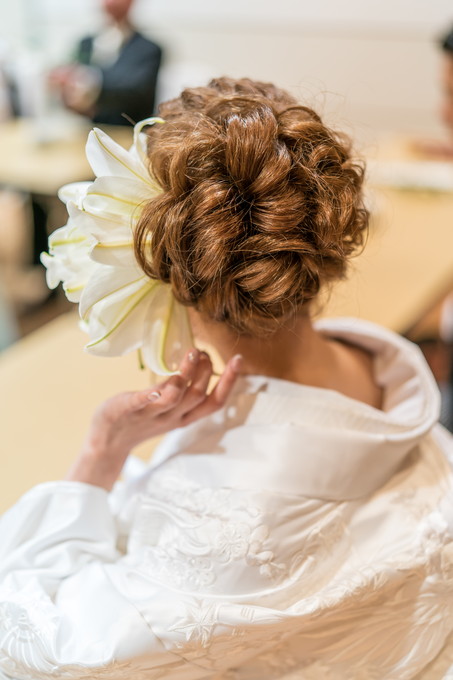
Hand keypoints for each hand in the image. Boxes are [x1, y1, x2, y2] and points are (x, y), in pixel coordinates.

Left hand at [65, 349, 241, 489]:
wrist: (107, 443)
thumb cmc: (139, 417)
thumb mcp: (168, 407)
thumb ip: (182, 389)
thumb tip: (200, 359)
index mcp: (184, 416)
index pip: (214, 402)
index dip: (229, 382)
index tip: (238, 359)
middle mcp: (171, 418)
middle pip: (196, 397)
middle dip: (205, 372)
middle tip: (202, 351)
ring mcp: (149, 415)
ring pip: (174, 399)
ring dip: (185, 376)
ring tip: (192, 353)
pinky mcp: (126, 411)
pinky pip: (141, 403)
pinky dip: (150, 394)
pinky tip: (158, 385)